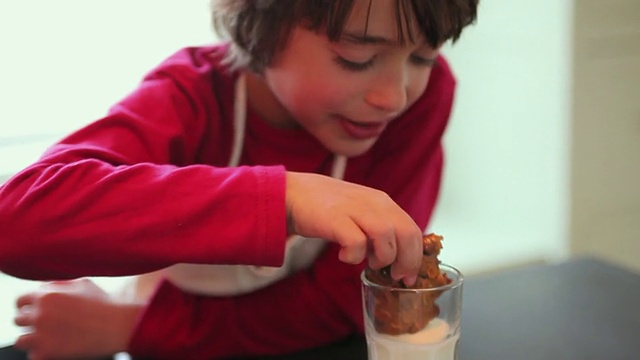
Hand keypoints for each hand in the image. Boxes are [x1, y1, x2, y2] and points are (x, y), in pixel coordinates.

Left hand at [14, 278, 140, 359]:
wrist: (117, 326)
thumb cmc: (104, 304)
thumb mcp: (83, 284)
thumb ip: (59, 285)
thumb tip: (46, 287)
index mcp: (46, 295)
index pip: (20, 301)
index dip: (26, 306)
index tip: (32, 310)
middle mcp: (40, 314)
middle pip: (18, 320)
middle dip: (31, 321)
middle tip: (45, 324)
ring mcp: (41, 335)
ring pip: (22, 340)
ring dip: (33, 338)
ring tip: (48, 338)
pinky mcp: (47, 353)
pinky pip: (33, 355)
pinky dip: (43, 353)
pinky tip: (57, 347)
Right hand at [285, 172, 422, 284]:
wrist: (293, 193)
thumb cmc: (328, 208)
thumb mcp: (362, 212)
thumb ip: (380, 229)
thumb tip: (397, 258)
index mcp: (383, 202)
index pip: (413, 230)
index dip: (416, 256)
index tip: (409, 275)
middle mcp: (374, 203)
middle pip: (406, 233)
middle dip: (406, 261)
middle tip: (396, 276)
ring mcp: (355, 209)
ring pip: (386, 236)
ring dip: (382, 257)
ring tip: (368, 262)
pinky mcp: (336, 218)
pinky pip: (356, 242)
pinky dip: (354, 256)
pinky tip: (344, 255)